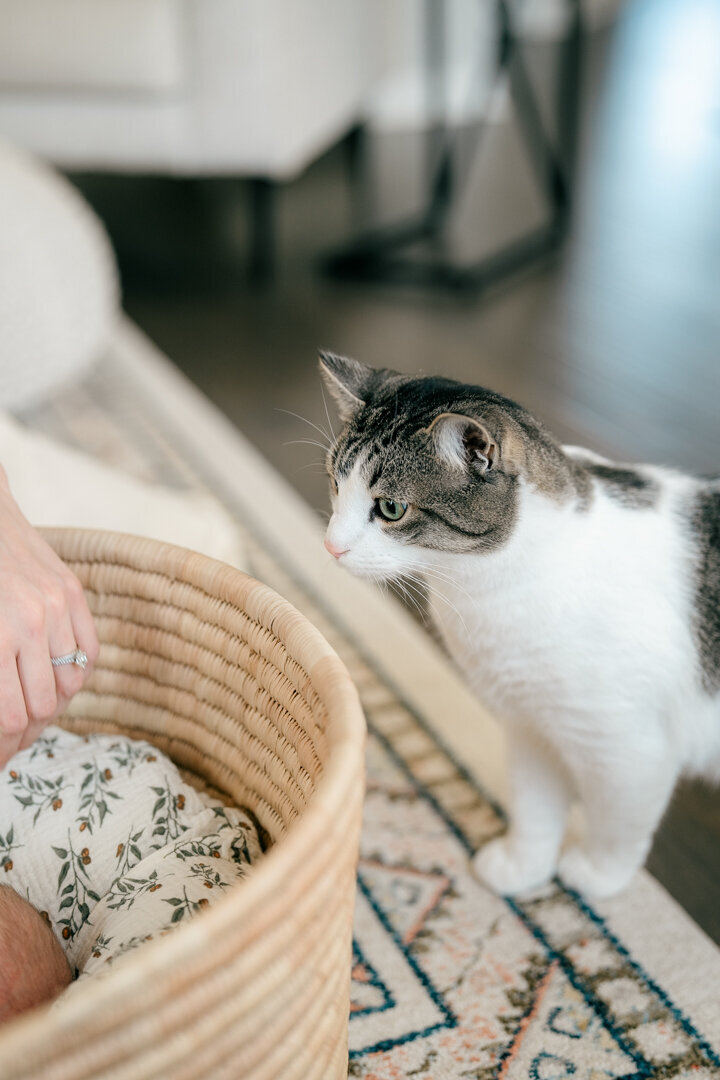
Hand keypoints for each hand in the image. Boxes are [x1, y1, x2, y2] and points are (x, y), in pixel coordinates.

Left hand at [0, 466, 98, 767]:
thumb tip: (2, 720)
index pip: (8, 716)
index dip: (4, 746)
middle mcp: (31, 624)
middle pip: (41, 707)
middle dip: (25, 735)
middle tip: (12, 743)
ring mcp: (59, 608)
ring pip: (70, 685)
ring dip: (51, 708)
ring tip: (33, 715)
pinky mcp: (75, 594)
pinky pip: (89, 653)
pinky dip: (76, 675)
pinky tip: (55, 682)